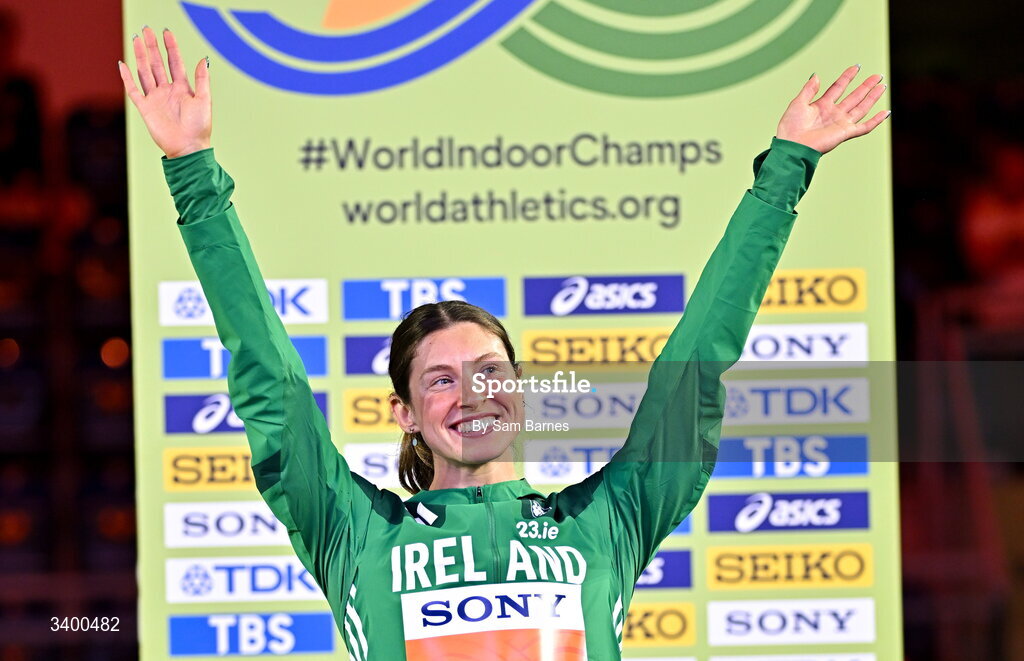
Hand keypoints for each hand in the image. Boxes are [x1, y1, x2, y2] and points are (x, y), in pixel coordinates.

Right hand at [118, 27, 210, 158]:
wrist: (188, 147)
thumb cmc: (199, 126)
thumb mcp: (204, 100)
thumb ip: (202, 79)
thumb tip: (203, 59)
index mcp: (182, 88)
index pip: (174, 62)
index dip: (171, 47)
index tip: (166, 32)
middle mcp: (167, 91)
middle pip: (157, 63)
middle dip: (152, 46)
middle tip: (147, 30)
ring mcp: (155, 98)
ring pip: (145, 72)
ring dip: (140, 56)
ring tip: (136, 40)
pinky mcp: (145, 108)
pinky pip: (133, 90)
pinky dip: (127, 78)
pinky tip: (123, 64)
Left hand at [776, 65, 889, 154]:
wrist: (792, 145)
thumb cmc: (790, 127)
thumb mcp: (798, 103)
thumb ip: (809, 89)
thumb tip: (816, 75)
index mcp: (821, 106)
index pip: (838, 88)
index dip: (847, 77)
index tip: (857, 67)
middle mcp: (833, 114)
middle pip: (853, 97)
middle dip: (865, 86)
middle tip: (877, 76)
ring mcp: (840, 123)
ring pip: (861, 108)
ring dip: (872, 97)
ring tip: (882, 86)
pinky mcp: (845, 133)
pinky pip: (864, 127)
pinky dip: (875, 121)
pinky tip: (885, 113)